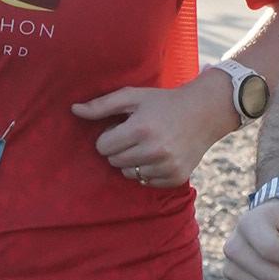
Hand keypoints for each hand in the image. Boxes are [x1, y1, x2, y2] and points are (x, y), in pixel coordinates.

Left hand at [71, 71, 231, 188]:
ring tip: (147, 144)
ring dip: (132, 161)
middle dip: (119, 149)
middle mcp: (155, 150)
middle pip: (114, 162)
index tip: (121, 128)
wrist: (204, 112)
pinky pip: (146, 183)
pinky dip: (148, 171)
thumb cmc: (163, 102)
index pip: (103, 147)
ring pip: (128, 174)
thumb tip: (73, 110)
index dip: (108, 137)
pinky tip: (159, 155)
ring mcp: (167, 166)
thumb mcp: (133, 96)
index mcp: (141, 129)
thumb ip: (101, 105)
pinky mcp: (176, 178)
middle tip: (135, 135)